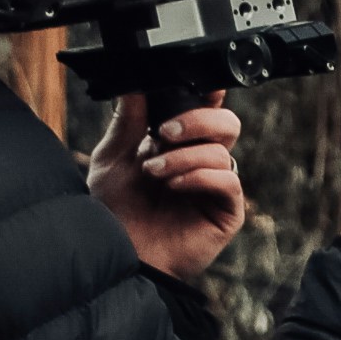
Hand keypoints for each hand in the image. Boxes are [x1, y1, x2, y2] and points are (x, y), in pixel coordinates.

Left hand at [86, 93, 245, 279]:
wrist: (119, 254)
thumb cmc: (115, 212)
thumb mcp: (112, 159)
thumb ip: (128, 123)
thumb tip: (136, 87)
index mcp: (178, 145)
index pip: (205, 110)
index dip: (208, 95)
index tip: (198, 85)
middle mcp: (201, 162)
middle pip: (226, 123)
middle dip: (198, 120)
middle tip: (164, 133)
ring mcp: (216, 187)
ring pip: (223, 151)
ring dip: (184, 157)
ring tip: (153, 173)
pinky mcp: (227, 212)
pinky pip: (228, 181)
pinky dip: (200, 176)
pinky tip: (174, 186)